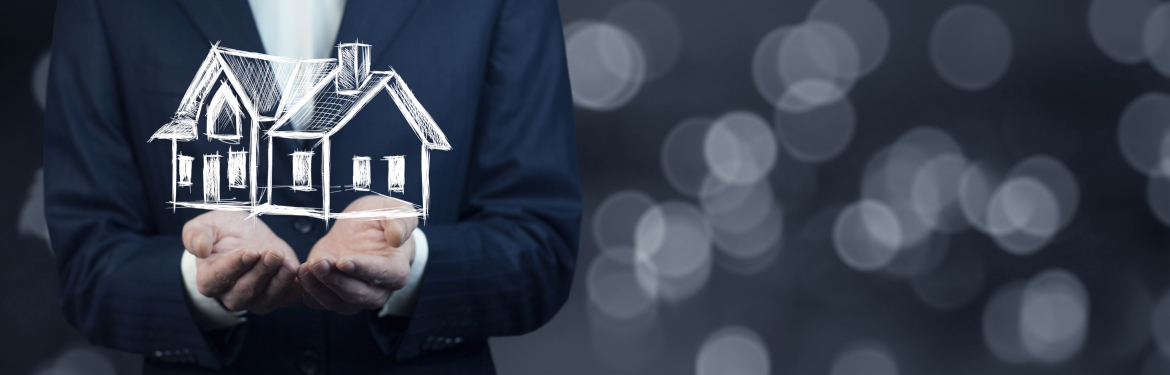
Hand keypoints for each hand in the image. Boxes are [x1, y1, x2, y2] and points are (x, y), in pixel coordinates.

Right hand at [183, 211, 300, 313]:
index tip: (251, 252)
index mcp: (209, 278)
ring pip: (266, 300)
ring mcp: (254, 299)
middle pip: (245, 292)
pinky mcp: (276, 297)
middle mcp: (230, 295)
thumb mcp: (206, 225)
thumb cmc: (224, 231)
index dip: (234, 266)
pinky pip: (286, 300)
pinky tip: (300, 273)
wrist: (250, 235)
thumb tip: (200, 250)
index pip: (218, 278)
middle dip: (261, 273)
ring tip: (289, 264)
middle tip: (274, 254)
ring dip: (279, 283)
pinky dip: (294, 289)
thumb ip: (195, 235)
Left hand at [299, 196, 416, 314]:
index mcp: (397, 270)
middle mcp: (378, 290)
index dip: (363, 269)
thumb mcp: (396, 210)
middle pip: (358, 295)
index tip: (343, 261)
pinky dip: (308, 291)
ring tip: (304, 269)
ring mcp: (355, 296)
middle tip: (318, 263)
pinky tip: (299, 274)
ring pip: (337, 303)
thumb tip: (397, 238)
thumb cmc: (382, 219)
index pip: (383, 274)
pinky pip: (319, 302)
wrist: (364, 229)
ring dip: (319, 288)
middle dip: (336, 281)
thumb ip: (402, 221)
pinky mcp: (333, 294)